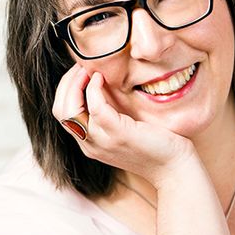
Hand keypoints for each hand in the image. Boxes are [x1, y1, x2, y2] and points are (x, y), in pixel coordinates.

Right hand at [52, 63, 197, 187]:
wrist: (173, 168)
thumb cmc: (155, 145)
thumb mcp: (125, 129)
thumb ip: (110, 113)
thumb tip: (102, 85)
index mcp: (90, 143)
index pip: (62, 114)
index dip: (66, 89)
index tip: (80, 72)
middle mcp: (90, 145)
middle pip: (60, 111)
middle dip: (66, 83)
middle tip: (81, 66)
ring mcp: (103, 141)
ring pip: (69, 110)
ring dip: (75, 83)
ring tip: (89, 69)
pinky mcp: (119, 134)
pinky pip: (96, 107)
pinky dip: (94, 89)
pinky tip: (102, 78)